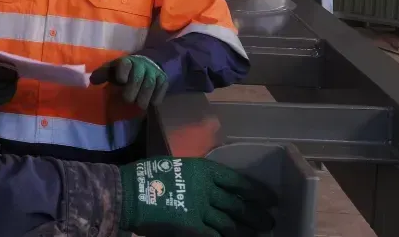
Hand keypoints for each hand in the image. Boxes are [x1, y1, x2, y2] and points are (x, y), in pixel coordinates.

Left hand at [91, 55, 168, 109]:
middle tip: (128, 99)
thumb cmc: (125, 70)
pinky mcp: (163, 79)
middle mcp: (141, 65)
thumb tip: (93, 80)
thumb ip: (102, 74)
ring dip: (144, 96)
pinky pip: (162, 88)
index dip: (123, 72)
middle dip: (133, 90)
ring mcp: (153, 71)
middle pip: (138, 77)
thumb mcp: (112, 70)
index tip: (121, 81)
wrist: (147, 63)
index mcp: (126, 61)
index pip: (125, 64)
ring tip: (139, 106)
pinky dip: (156, 97)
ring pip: (150, 84)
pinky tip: (151, 104)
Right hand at [118, 156, 276, 236]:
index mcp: (202, 170)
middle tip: (269, 222)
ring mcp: (199, 210)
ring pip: (229, 223)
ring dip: (244, 230)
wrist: (128, 192)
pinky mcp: (191, 227)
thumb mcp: (175, 168)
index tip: (270, 198)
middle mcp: (205, 189)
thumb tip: (209, 187)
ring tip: (256, 234)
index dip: (256, 191)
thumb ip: (195, 178)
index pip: (237, 181)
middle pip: (237, 204)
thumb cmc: (148, 177)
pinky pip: (214, 236)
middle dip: (255, 215)